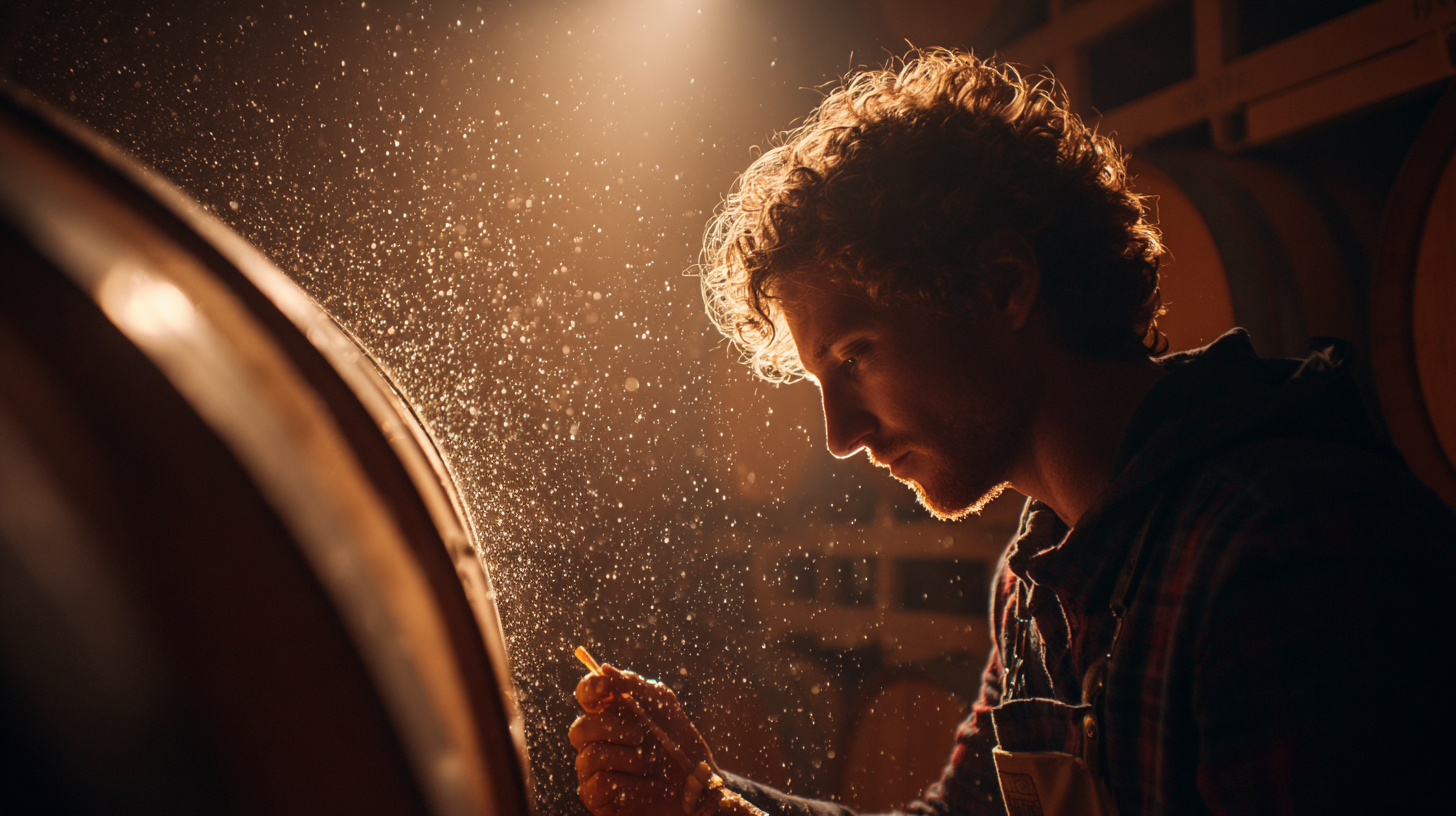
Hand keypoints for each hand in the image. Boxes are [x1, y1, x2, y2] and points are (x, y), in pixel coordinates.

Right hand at [570, 665, 714, 815]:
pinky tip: (645, 785)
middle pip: (580, 728)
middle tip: (640, 734)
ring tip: (651, 763)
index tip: (606, 687)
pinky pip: (599, 783)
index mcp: (610, 715)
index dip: (589, 689)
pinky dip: (629, 782)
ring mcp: (593, 771)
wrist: (697, 785)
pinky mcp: (597, 798)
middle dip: (612, 728)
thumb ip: (635, 686)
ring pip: (591, 756)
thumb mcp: (663, 707)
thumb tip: (604, 669)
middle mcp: (596, 742)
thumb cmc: (680, 744)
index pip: (585, 697)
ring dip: (629, 758)